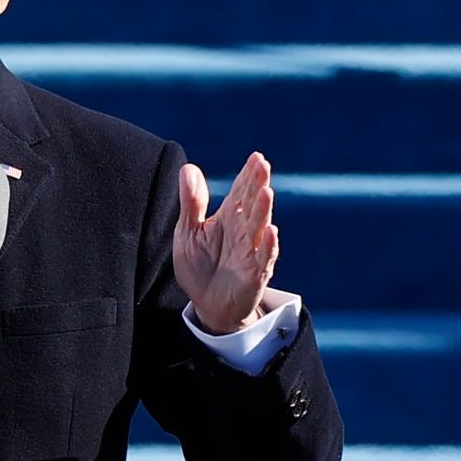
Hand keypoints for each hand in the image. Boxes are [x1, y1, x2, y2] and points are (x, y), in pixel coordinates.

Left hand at [173, 152, 278, 334]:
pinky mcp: (256, 274)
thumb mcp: (188, 232)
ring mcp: (252, 251)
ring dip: (264, 210)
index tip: (256, 156)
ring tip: (266, 192)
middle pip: (253, 203)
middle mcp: (244, 230)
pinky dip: (269, 246)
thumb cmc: (199, 266)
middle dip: (258, 185)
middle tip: (263, 165)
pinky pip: (265, 258)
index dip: (248, 174)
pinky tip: (271, 232)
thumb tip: (188, 167)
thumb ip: (192, 202)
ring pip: (261, 227)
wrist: (206, 304)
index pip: (241, 191)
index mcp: (229, 217)